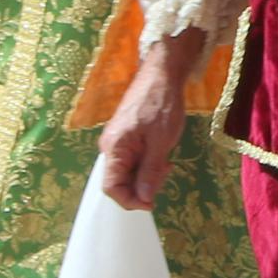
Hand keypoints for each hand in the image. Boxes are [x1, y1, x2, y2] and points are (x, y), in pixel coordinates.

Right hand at [98, 41, 197, 206]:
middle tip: (165, 173)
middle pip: (121, 182)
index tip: (152, 202)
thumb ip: (149, 172)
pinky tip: (162, 156)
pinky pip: (134, 160)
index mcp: (114, 149)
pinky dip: (148, 164)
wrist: (162, 75)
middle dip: (143, 186)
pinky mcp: (127, 138)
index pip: (111, 188)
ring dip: (148, 175)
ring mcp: (119, 142)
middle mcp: (111, 147)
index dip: (130, 201)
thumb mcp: (160, 142)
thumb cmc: (161, 105)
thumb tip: (143, 199)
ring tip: (166, 163)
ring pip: (129, 172)